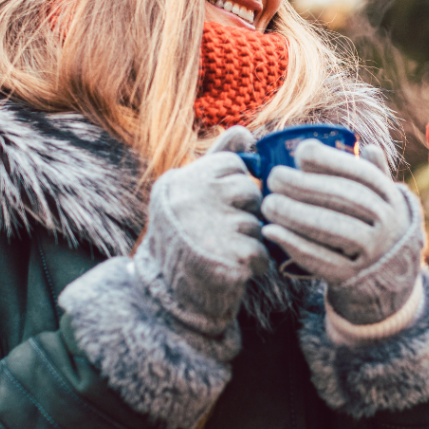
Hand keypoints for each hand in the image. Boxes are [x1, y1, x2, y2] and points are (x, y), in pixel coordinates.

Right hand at [133, 125, 268, 336]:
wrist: (165, 298)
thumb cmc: (184, 238)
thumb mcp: (191, 192)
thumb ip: (218, 158)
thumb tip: (245, 131)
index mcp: (181, 180)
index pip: (233, 164)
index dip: (235, 186)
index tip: (217, 205)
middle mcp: (191, 200)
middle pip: (250, 191)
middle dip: (245, 212)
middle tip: (220, 231)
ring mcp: (209, 229)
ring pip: (257, 222)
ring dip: (248, 240)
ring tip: (221, 251)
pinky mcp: (229, 258)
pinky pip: (263, 252)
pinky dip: (255, 264)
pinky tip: (232, 269)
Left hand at [260, 140, 422, 325]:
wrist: (389, 281)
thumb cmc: (375, 229)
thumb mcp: (383, 203)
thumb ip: (374, 175)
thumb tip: (366, 146)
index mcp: (392, 199)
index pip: (363, 174)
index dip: (332, 161)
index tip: (301, 153)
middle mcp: (389, 224)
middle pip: (345, 199)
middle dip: (305, 185)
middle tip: (273, 178)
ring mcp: (374, 253)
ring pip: (333, 228)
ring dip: (296, 214)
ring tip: (268, 203)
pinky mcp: (353, 278)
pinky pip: (322, 260)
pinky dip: (294, 244)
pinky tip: (271, 232)